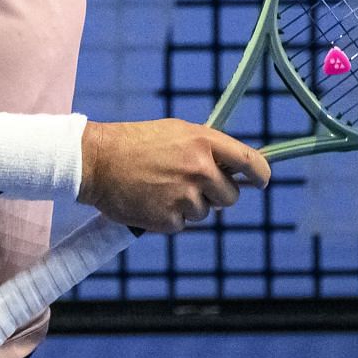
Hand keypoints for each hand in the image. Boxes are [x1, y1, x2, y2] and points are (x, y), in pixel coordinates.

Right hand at [78, 119, 270, 233]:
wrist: (96, 162)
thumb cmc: (135, 143)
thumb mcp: (175, 132)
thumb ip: (206, 148)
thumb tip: (233, 168)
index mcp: (203, 142)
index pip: (250, 163)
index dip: (261, 174)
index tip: (261, 180)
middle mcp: (199, 169)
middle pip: (231, 196)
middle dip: (217, 194)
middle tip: (191, 184)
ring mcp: (185, 196)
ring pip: (206, 213)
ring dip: (190, 205)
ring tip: (162, 188)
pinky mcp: (170, 220)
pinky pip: (184, 225)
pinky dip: (171, 217)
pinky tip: (152, 201)